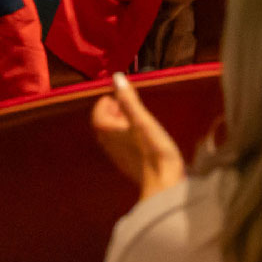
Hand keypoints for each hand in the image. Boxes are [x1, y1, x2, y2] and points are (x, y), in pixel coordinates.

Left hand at [91, 72, 186, 199]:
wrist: (163, 183)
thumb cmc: (153, 149)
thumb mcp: (142, 119)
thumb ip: (128, 99)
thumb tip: (116, 77)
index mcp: (107, 132)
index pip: (98, 112)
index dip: (109, 102)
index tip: (122, 96)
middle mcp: (108, 144)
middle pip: (104, 123)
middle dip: (115, 111)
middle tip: (131, 104)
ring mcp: (118, 156)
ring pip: (113, 135)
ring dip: (123, 124)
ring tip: (139, 118)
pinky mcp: (128, 164)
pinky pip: (122, 145)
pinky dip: (128, 136)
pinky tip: (144, 136)